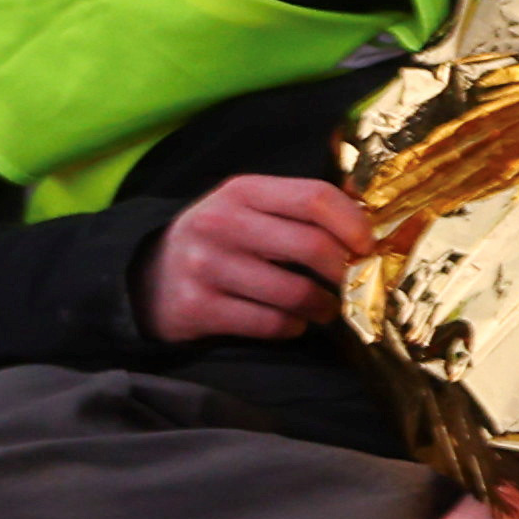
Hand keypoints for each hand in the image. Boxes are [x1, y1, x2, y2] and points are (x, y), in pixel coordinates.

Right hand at [148, 174, 369, 342]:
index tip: (369, 246)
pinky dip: (292, 327)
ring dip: (323, 307)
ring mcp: (205, 266)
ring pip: (295, 293)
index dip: (354, 223)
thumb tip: (372, 216)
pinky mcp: (197, 307)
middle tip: (355, 283)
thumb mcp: (250, 209)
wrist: (146, 277)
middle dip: (346, 271)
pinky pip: (270, 324)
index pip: (315, 197)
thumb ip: (301, 208)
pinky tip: (292, 322)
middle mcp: (220, 223)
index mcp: (242, 191)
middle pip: (312, 246)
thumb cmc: (220, 241)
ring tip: (326, 308)